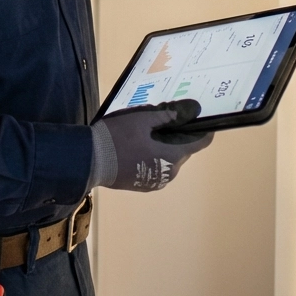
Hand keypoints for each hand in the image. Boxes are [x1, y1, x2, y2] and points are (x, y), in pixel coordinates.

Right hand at [91, 99, 213, 191]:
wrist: (92, 160)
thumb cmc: (119, 136)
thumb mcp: (142, 119)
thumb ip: (167, 115)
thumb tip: (191, 110)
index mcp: (173, 156)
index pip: (200, 143)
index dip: (204, 130)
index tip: (200, 117)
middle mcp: (170, 173)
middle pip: (183, 150)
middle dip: (179, 135)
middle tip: (167, 118)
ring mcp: (156, 181)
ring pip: (169, 159)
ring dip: (166, 146)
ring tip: (150, 131)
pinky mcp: (144, 185)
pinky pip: (157, 167)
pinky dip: (155, 156)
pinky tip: (140, 145)